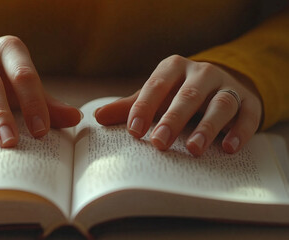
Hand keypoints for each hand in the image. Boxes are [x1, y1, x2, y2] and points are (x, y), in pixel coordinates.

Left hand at [95, 55, 261, 155]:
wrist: (219, 85)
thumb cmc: (178, 94)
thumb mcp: (156, 97)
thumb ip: (130, 107)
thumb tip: (97, 117)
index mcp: (174, 68)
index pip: (157, 85)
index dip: (144, 107)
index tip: (133, 131)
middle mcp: (202, 73)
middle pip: (187, 95)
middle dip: (172, 119)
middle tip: (159, 143)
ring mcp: (228, 86)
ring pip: (220, 104)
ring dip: (207, 127)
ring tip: (193, 149)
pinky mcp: (249, 102)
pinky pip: (247, 116)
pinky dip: (239, 131)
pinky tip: (228, 148)